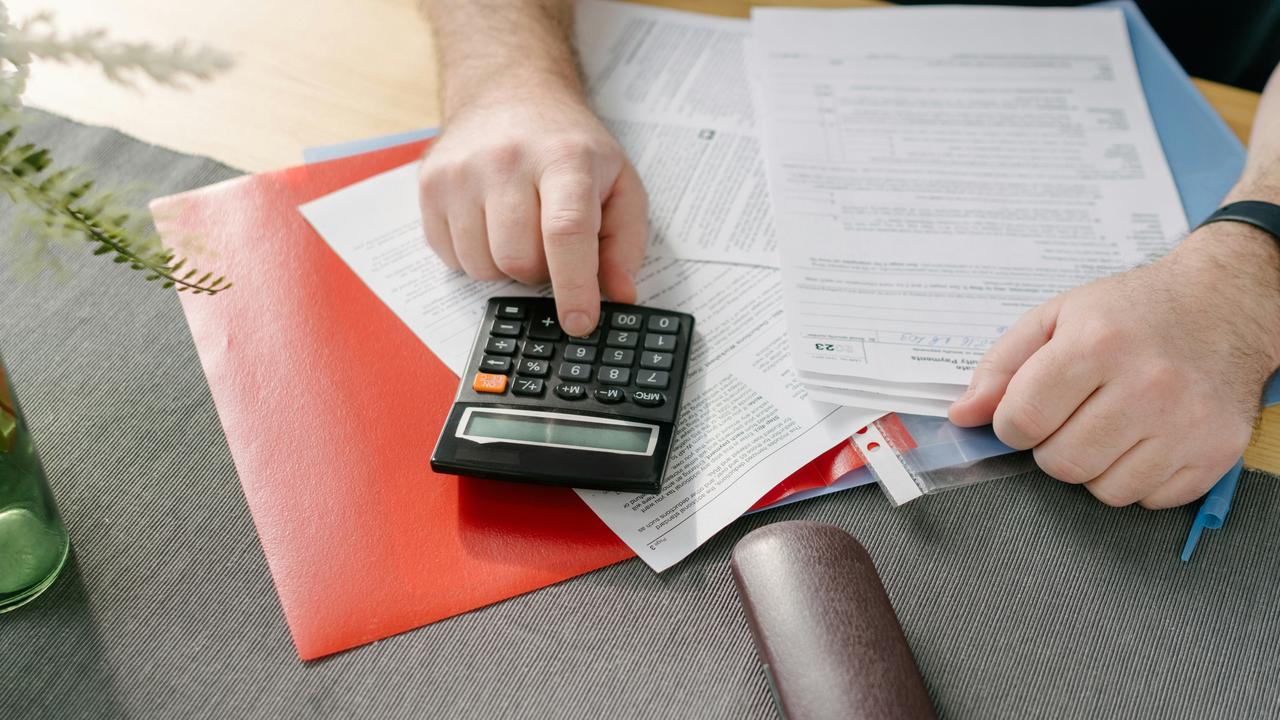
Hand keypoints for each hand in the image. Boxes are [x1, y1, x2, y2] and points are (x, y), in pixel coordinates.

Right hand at [418, 87, 647, 335]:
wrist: (509, 91)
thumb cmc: (567, 144)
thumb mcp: (618, 180)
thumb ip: (625, 241)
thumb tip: (619, 294)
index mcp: (563, 158)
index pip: (566, 232)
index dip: (574, 286)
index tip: (580, 322)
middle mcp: (505, 160)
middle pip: (519, 260)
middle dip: (541, 272)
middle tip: (552, 246)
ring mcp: (460, 172)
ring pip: (482, 267)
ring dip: (506, 267)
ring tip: (520, 229)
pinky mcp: (429, 185)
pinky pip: (451, 258)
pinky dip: (475, 256)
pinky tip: (489, 223)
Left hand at [949, 222, 1279, 507]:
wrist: (1224, 305)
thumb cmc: (1132, 312)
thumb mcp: (1057, 317)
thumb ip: (1001, 366)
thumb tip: (962, 416)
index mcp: (1098, 344)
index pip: (1023, 420)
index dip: (1011, 425)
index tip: (1024, 414)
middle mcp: (1148, 385)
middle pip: (1061, 463)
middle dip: (1051, 447)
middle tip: (1070, 417)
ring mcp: (1187, 424)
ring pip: (1104, 490)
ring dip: (1093, 466)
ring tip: (1109, 425)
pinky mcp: (1215, 453)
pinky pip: (1149, 499)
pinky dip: (1136, 478)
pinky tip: (1144, 438)